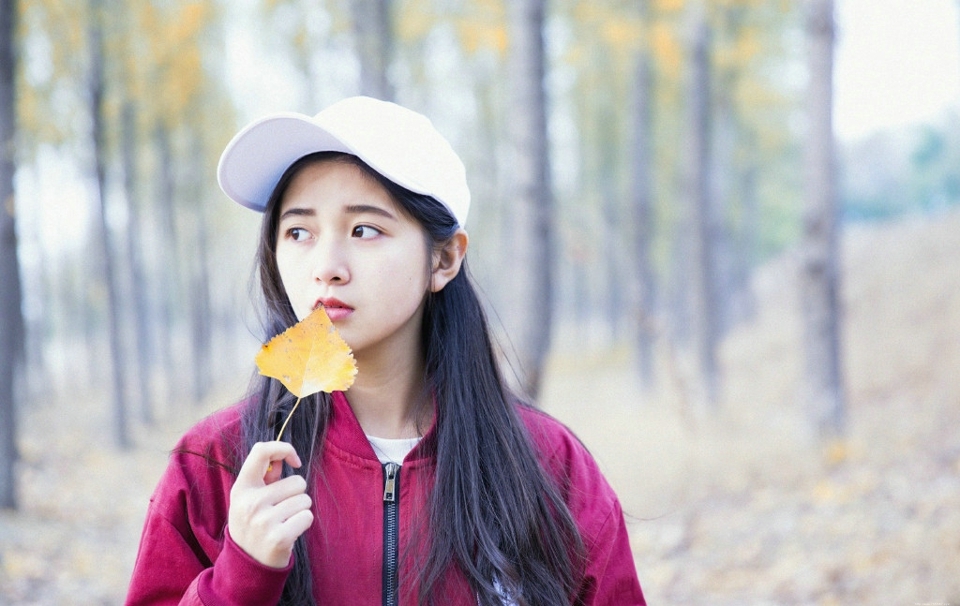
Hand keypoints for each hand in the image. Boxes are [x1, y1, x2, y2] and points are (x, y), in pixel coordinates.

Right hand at [228, 441, 313, 568]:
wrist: (247, 565)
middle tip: (281, 511)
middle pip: (297, 481)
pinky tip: (289, 532)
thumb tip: (283, 460)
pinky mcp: (278, 538)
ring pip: (305, 500)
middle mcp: (250, 503)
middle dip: (296, 494)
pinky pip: (307, 516)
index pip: (261, 451)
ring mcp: (264, 521)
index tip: (295, 461)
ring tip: (284, 522)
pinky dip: (303, 523)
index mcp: (242, 488)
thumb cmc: (254, 525)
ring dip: (300, 510)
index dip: (284, 449)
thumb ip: (265, 478)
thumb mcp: (249, 500)